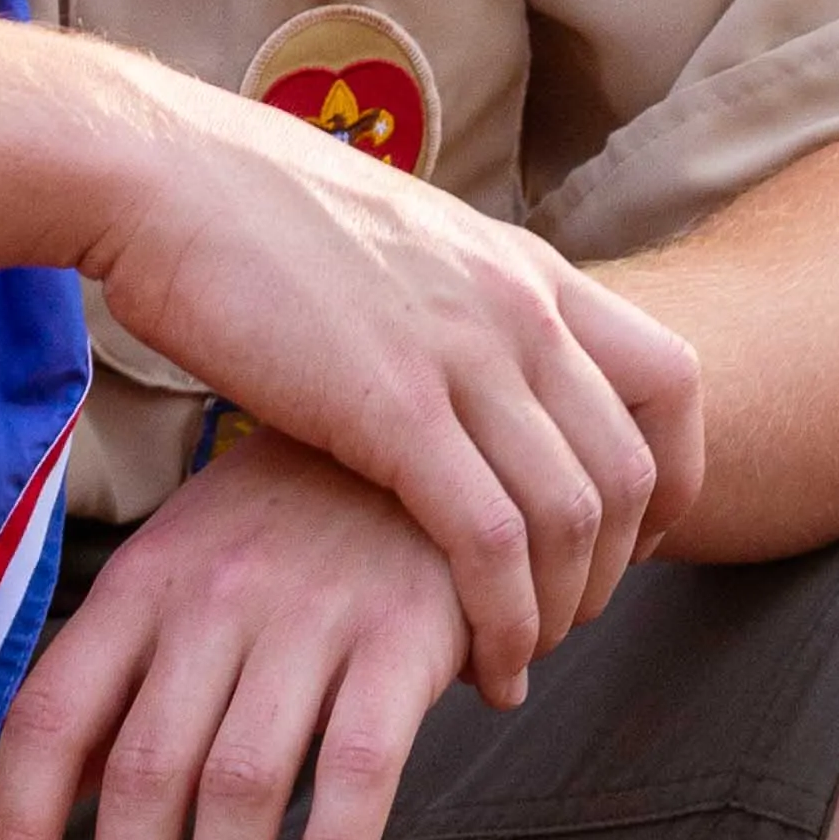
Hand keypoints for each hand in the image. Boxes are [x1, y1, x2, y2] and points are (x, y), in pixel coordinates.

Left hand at [0, 435, 478, 839]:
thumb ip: (124, 681)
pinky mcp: (404, 636)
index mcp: (141, 586)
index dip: (19, 828)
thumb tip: (56, 805)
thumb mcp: (183, 572)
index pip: (51, 717)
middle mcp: (211, 600)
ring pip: (240, 786)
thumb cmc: (288, 527)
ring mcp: (309, 616)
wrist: (430, 436)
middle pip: (143, 775)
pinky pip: (361, 766)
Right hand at [71, 79, 701, 709]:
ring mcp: (464, 355)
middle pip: (631, 469)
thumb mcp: (400, 246)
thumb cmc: (251, 216)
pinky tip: (483, 664)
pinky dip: (503, 619)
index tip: (633, 542)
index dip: (675, 477)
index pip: (673, 380)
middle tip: (562, 624)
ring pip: (573, 517)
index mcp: (526, 266)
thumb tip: (464, 365)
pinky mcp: (392, 409)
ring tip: (518, 660)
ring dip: (559, 612)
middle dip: (613, 571)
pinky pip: (490, 541)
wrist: (164, 175)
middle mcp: (519, 307)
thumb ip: (455, 305)